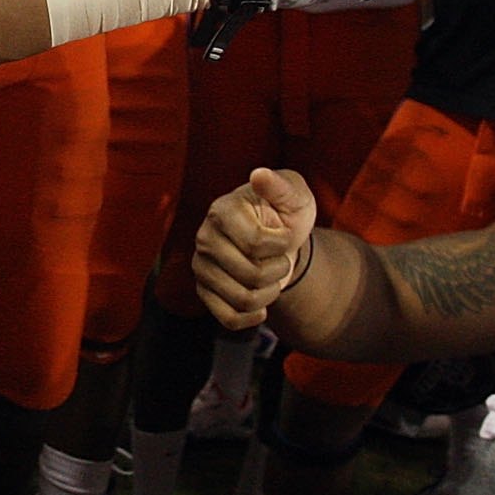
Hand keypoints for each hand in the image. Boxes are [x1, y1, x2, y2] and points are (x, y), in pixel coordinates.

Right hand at [194, 167, 316, 330]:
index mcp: (222, 210)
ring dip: (270, 293)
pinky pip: (229, 318)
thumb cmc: (286, 212)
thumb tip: (259, 175)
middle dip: (278, 270)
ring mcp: (201, 266)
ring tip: (270, 275)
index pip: (255, 243)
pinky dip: (253, 316)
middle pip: (251, 275)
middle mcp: (204, 238)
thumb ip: (280, 186)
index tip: (284, 232)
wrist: (279, 239)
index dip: (282, 244)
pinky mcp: (204, 291)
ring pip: (243, 299)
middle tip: (278, 256)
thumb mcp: (293, 195)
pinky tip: (261, 304)